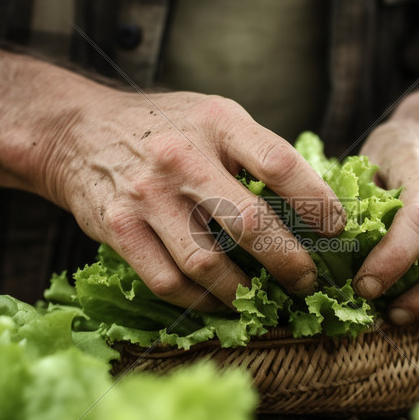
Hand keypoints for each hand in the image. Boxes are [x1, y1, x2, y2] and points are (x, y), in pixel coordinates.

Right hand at [45, 91, 345, 310]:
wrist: (81, 132)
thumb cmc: (166, 128)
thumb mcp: (214, 116)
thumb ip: (257, 150)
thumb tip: (315, 203)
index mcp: (217, 122)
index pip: (280, 164)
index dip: (317, 202)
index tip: (337, 229)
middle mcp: (181, 157)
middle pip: (249, 223)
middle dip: (289, 262)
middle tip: (308, 281)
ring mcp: (147, 196)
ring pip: (207, 264)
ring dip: (244, 293)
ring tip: (263, 300)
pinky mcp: (118, 229)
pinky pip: (168, 282)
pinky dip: (200, 302)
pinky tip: (218, 303)